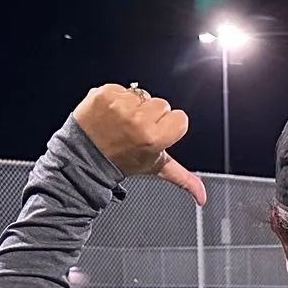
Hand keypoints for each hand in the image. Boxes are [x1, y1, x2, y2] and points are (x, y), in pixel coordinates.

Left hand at [71, 84, 207, 203]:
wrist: (84, 157)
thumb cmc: (121, 162)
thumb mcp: (154, 168)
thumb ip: (183, 180)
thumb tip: (202, 198)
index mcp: (153, 138)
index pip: (180, 118)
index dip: (168, 126)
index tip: (153, 136)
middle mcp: (137, 121)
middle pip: (161, 104)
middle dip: (150, 116)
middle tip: (133, 132)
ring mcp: (119, 105)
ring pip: (142, 95)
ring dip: (133, 106)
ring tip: (120, 124)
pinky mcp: (104, 94)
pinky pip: (122, 89)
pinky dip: (116, 99)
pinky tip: (109, 115)